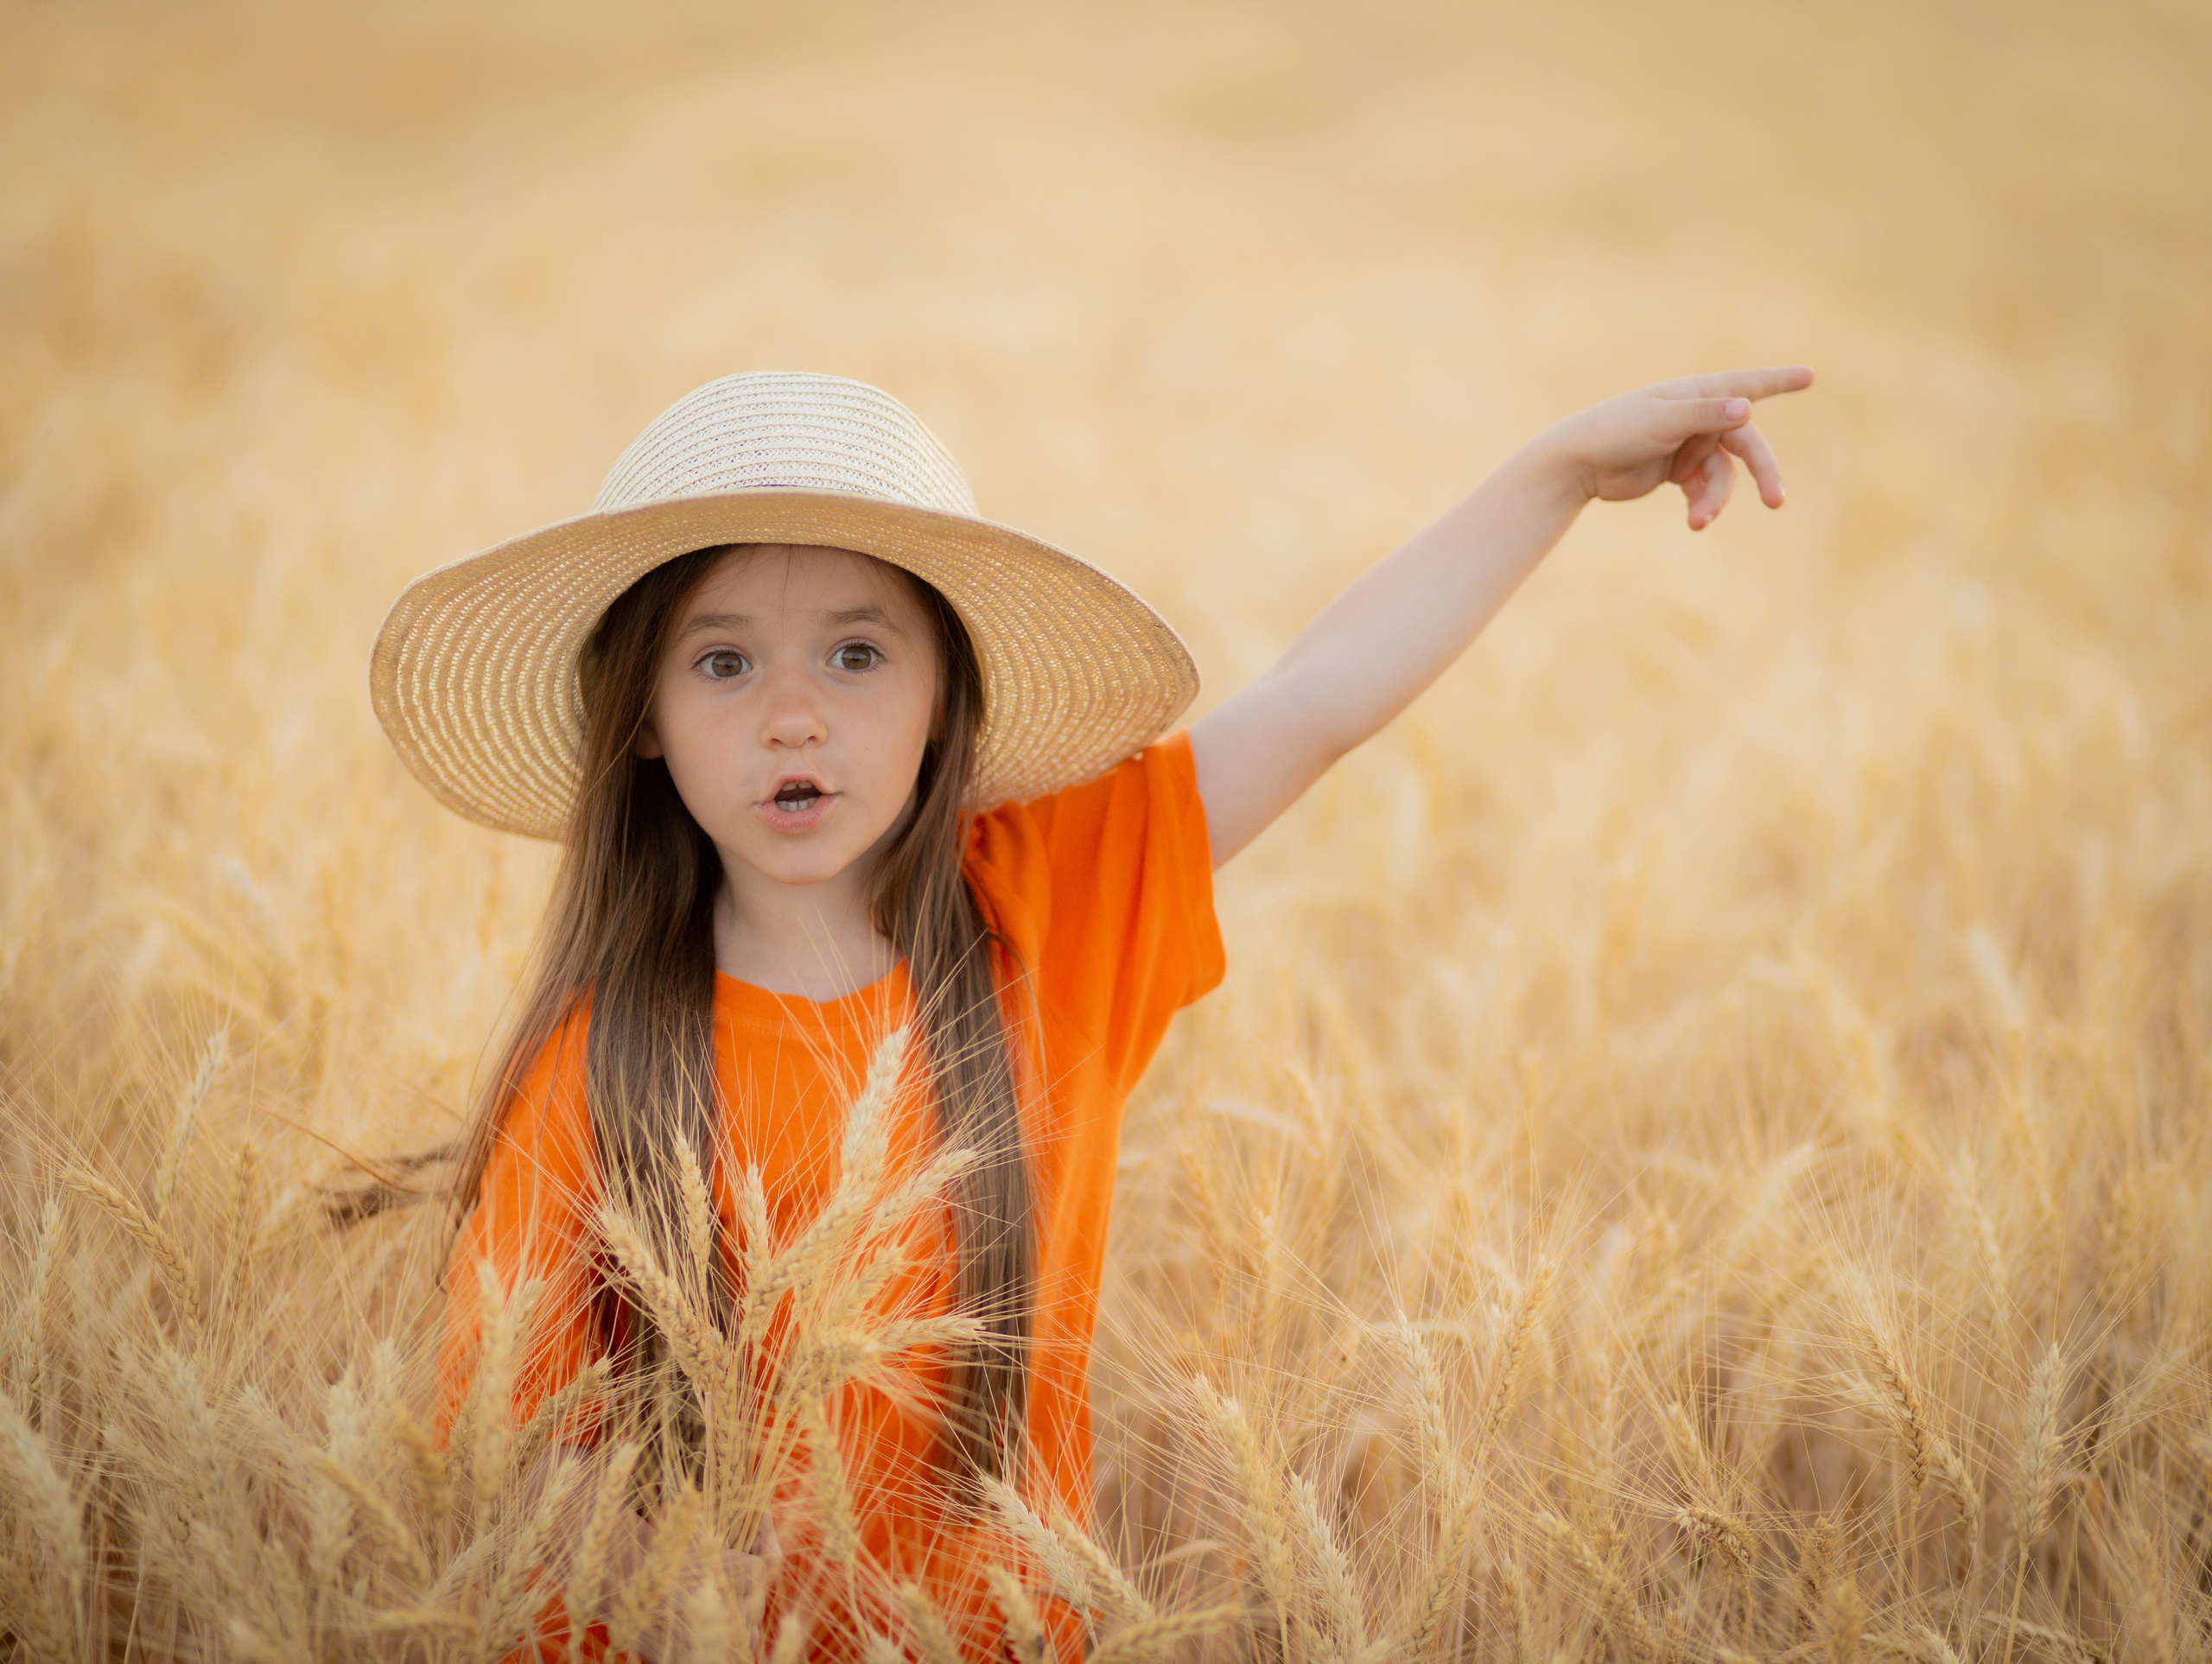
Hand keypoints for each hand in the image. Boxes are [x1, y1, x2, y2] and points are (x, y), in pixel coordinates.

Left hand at [1539, 365, 1813, 529]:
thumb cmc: (1614, 432)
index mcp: (1695, 394)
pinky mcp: (1677, 471)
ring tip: (1699, 521)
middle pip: (1746, 443)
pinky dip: (1702, 504)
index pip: (1746, 384)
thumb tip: (1746, 408)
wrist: (1576, 464)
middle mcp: (1697, 416)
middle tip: (1776, 500)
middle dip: (1762, 472)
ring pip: (1724, 474)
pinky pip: (1704, 489)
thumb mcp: (1660, 422)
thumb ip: (1704, 415)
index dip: (1779, 381)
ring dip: (1716, 499)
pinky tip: (1694, 520)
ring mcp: (1688, 444)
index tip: (1810, 376)